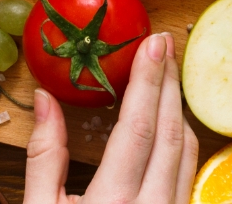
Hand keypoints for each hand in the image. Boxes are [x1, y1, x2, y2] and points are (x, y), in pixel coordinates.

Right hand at [25, 33, 198, 203]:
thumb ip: (43, 156)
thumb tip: (44, 99)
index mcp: (112, 200)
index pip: (138, 128)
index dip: (147, 81)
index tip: (153, 44)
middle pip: (170, 132)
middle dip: (168, 82)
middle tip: (164, 44)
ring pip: (186, 149)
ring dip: (177, 107)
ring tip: (166, 71)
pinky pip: (188, 170)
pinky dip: (180, 137)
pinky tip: (169, 116)